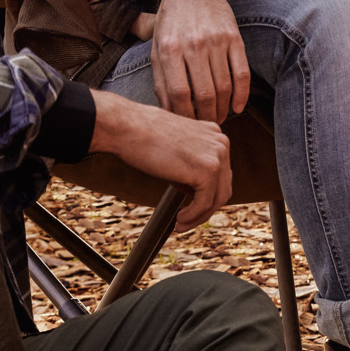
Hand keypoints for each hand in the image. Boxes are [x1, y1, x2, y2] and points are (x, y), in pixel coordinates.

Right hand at [89, 90, 232, 228]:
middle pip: (222, 186)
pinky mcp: (207, 170)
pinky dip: (193, 216)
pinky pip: (205, 203)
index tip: (193, 206)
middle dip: (206, 208)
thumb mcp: (176, 145)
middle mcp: (220, 143)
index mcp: (214, 134)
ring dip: (199, 216)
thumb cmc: (141, 133)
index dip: (207, 193)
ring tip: (182, 224)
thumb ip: (190, 160)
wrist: (126, 126)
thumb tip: (193, 185)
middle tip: (188, 219)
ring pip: (216, 198)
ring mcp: (217, 156)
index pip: (220, 173)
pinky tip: (180, 220)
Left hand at [149, 0, 249, 124]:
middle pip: (204, 94)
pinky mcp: (235, 38)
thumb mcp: (157, 49)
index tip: (189, 125)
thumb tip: (170, 112)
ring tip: (220, 117)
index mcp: (170, 49)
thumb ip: (161, 81)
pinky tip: (237, 107)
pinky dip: (242, 95)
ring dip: (223, 109)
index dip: (185, 115)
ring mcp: (216, 41)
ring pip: (224, 87)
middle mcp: (194, 45)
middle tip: (207, 124)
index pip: (179, 94)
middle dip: (206, 116)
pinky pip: (242, 73)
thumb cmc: (171, 24)